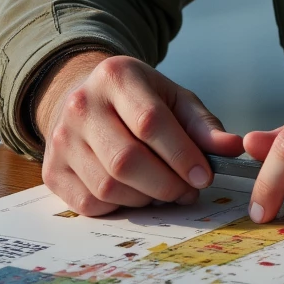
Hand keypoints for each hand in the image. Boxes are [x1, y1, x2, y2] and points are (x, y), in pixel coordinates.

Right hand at [33, 51, 242, 215]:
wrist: (86, 100)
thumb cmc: (139, 101)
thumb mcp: (173, 98)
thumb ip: (202, 124)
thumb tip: (232, 148)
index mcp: (116, 77)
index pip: (150, 122)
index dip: (181, 154)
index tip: (204, 176)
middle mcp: (81, 105)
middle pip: (127, 160)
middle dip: (166, 184)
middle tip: (188, 191)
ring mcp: (60, 139)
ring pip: (108, 186)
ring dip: (145, 198)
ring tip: (164, 190)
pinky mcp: (51, 171)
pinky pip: (89, 204)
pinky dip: (120, 207)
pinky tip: (136, 193)